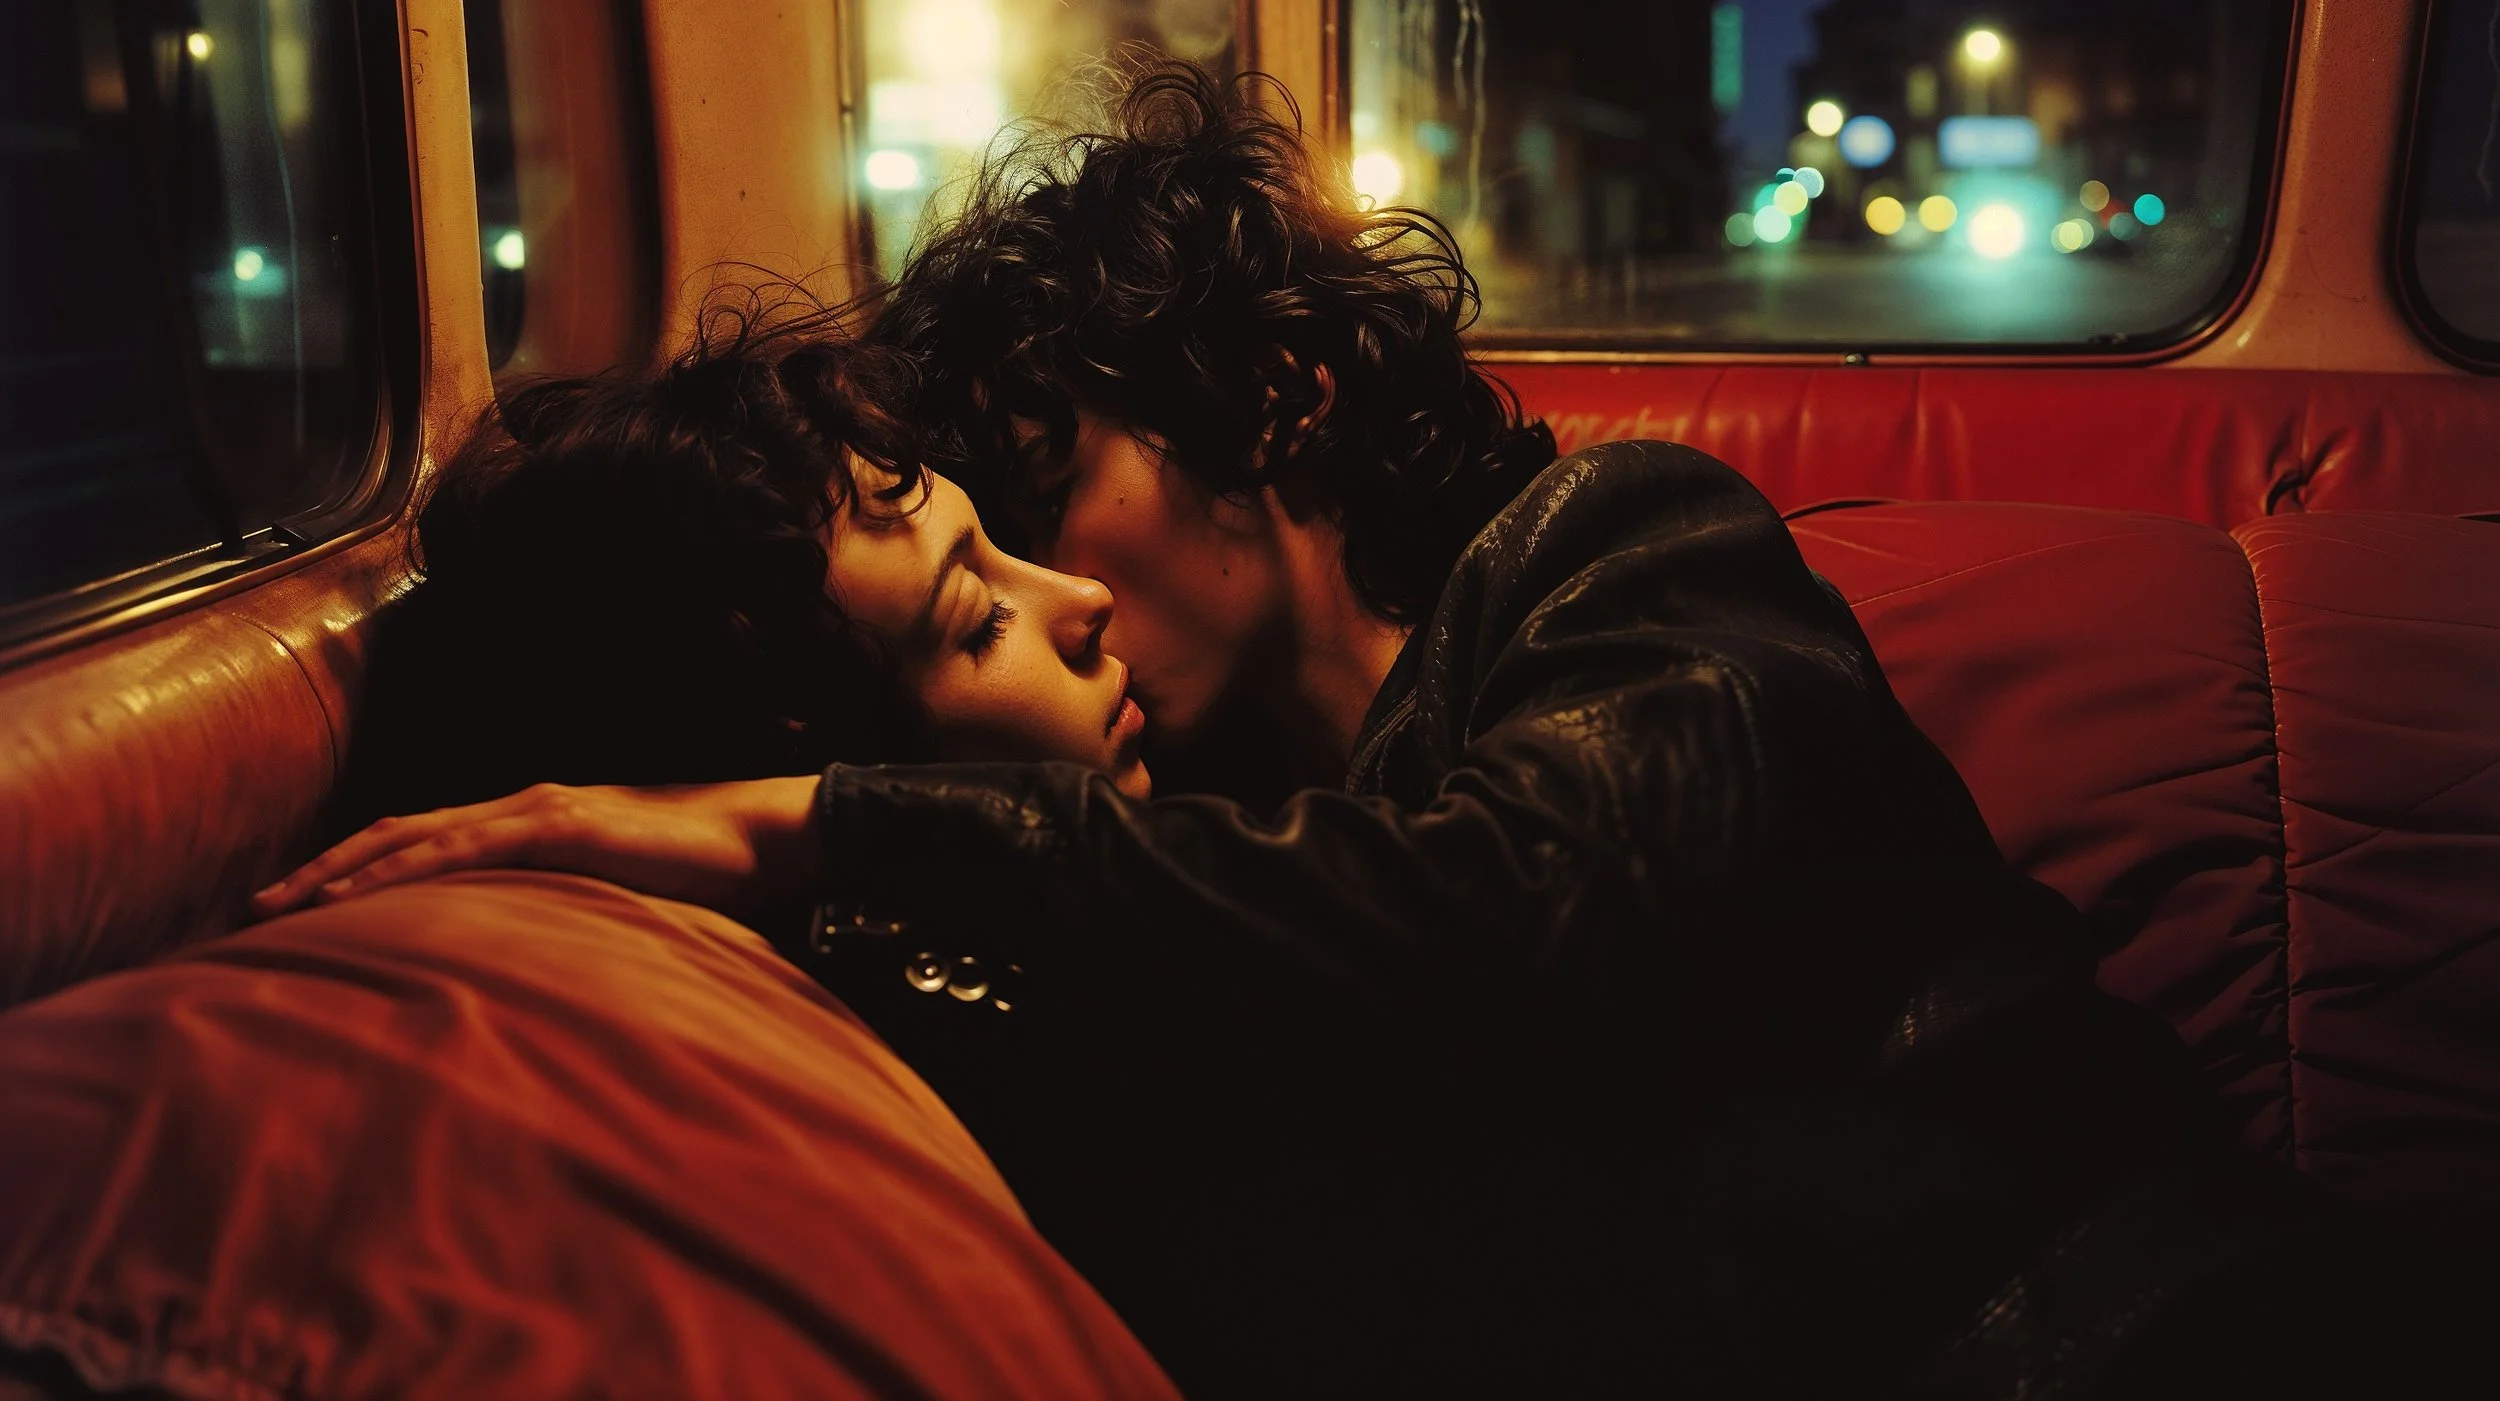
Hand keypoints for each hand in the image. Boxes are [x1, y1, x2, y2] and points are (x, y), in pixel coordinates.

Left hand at [250, 777, 824, 917]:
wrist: (759, 839)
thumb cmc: (700, 874)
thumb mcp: (619, 900)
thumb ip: (571, 916)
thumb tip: (537, 963)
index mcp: (530, 823)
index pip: (425, 842)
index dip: (359, 868)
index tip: (302, 905)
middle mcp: (521, 806)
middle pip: (399, 833)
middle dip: (325, 870)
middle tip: (259, 909)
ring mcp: (539, 812)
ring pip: (419, 836)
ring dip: (346, 870)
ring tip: (289, 905)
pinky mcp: (563, 827)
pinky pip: (471, 849)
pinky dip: (413, 869)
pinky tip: (370, 892)